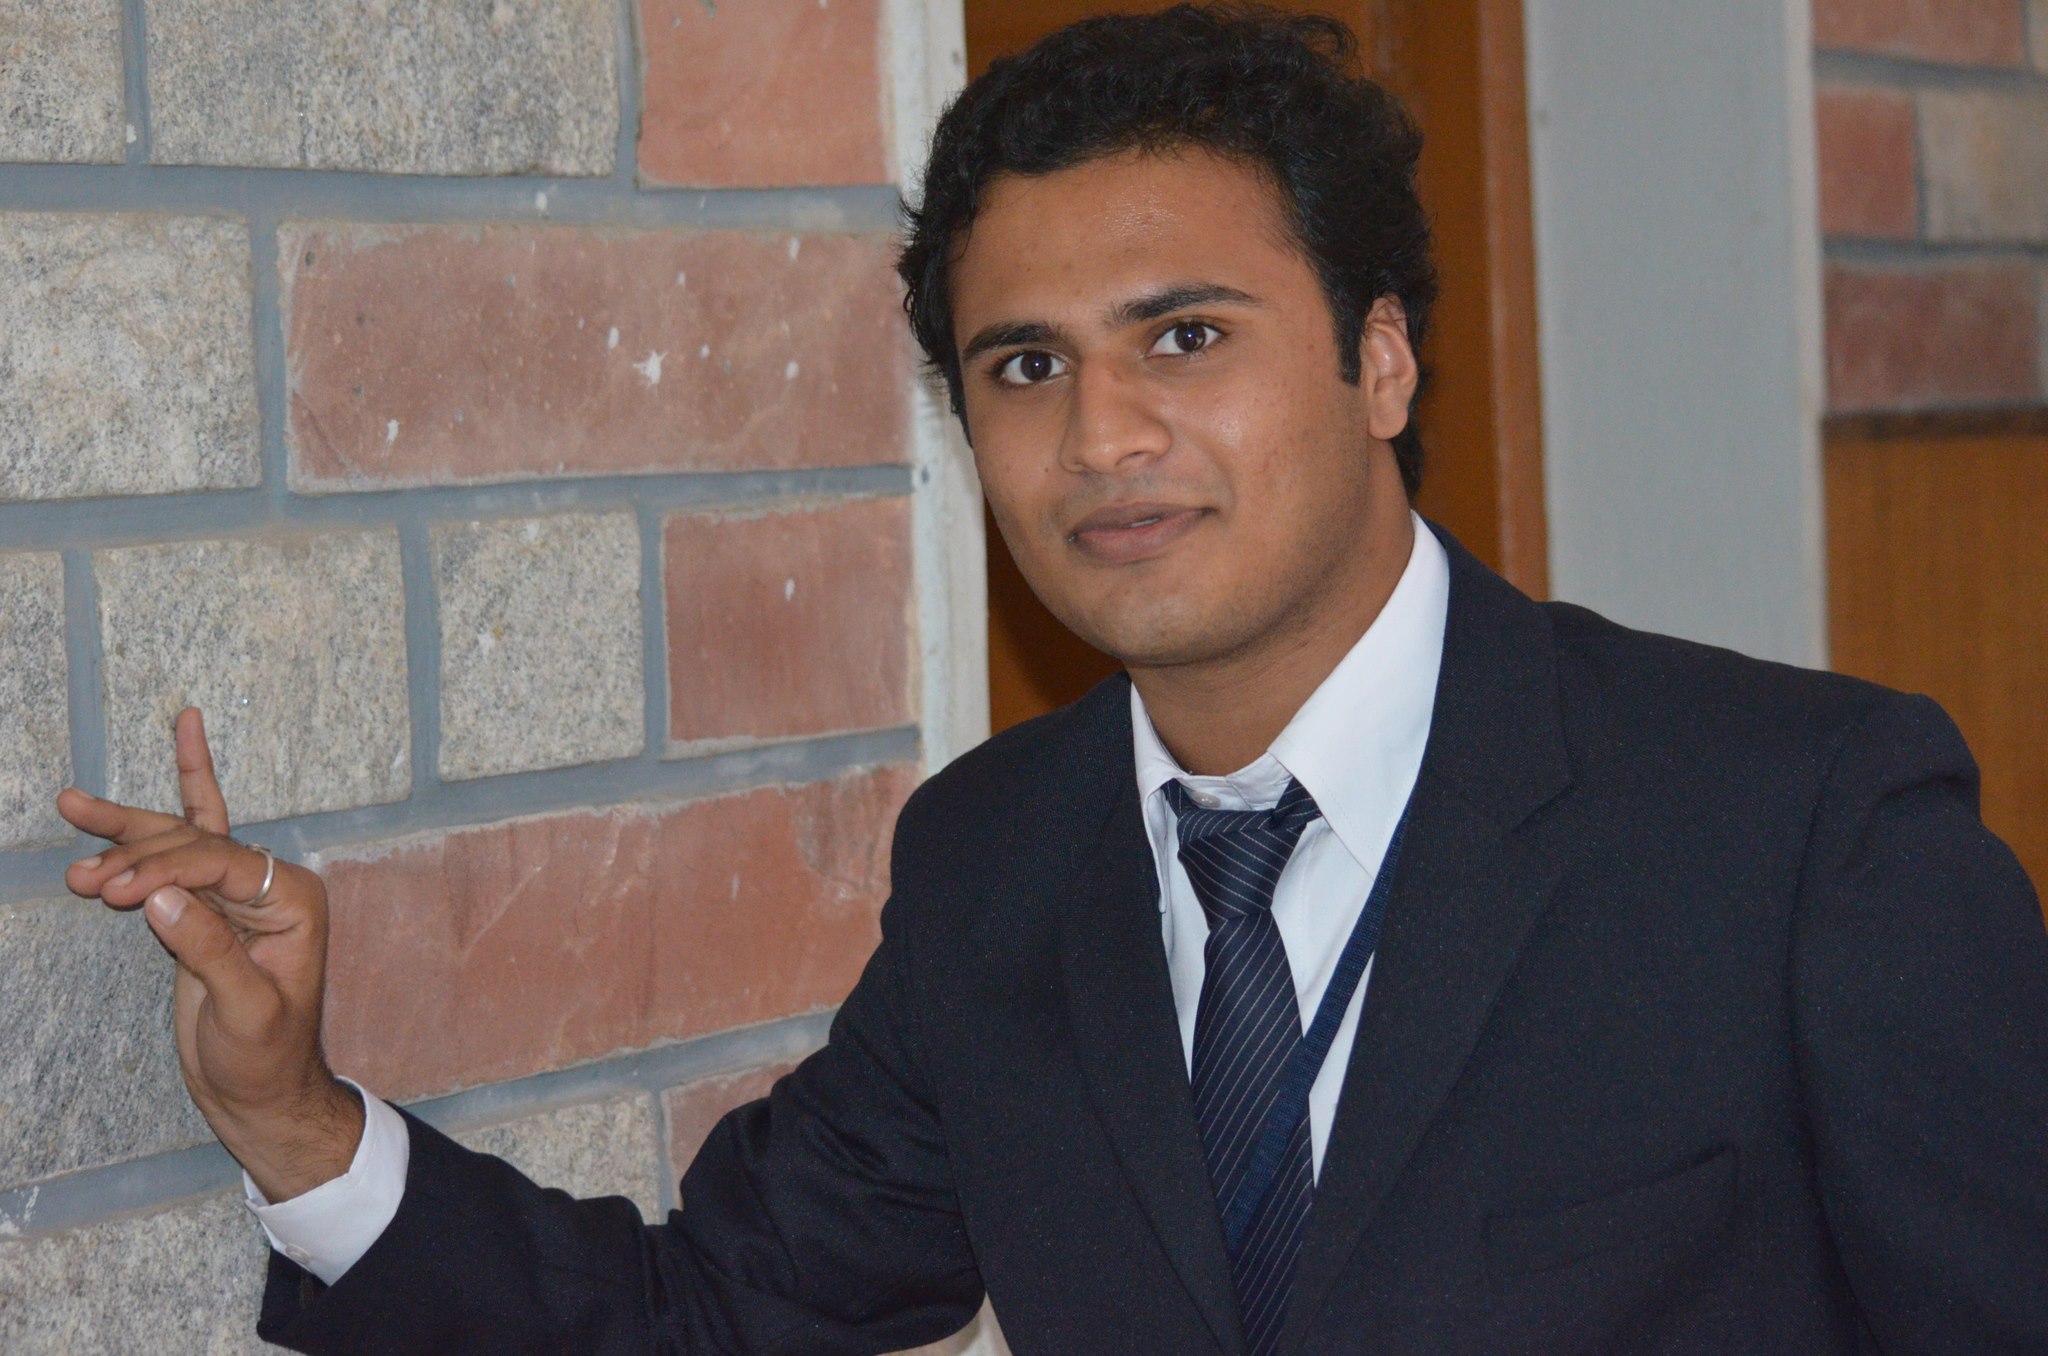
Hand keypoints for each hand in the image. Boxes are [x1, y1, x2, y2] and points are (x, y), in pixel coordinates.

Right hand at [57, 707, 362, 1201]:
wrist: (260, 1091)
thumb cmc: (266, 1058)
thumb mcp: (246, 1013)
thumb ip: (210, 952)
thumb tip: (160, 898)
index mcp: (293, 901)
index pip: (222, 862)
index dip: (166, 869)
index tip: (114, 892)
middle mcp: (269, 886)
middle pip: (195, 844)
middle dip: (136, 854)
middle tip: (83, 879)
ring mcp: (234, 894)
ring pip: (179, 839)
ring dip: (124, 830)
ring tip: (70, 804)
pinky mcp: (202, 909)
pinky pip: (176, 856)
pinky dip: (139, 832)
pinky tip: (109, 801)